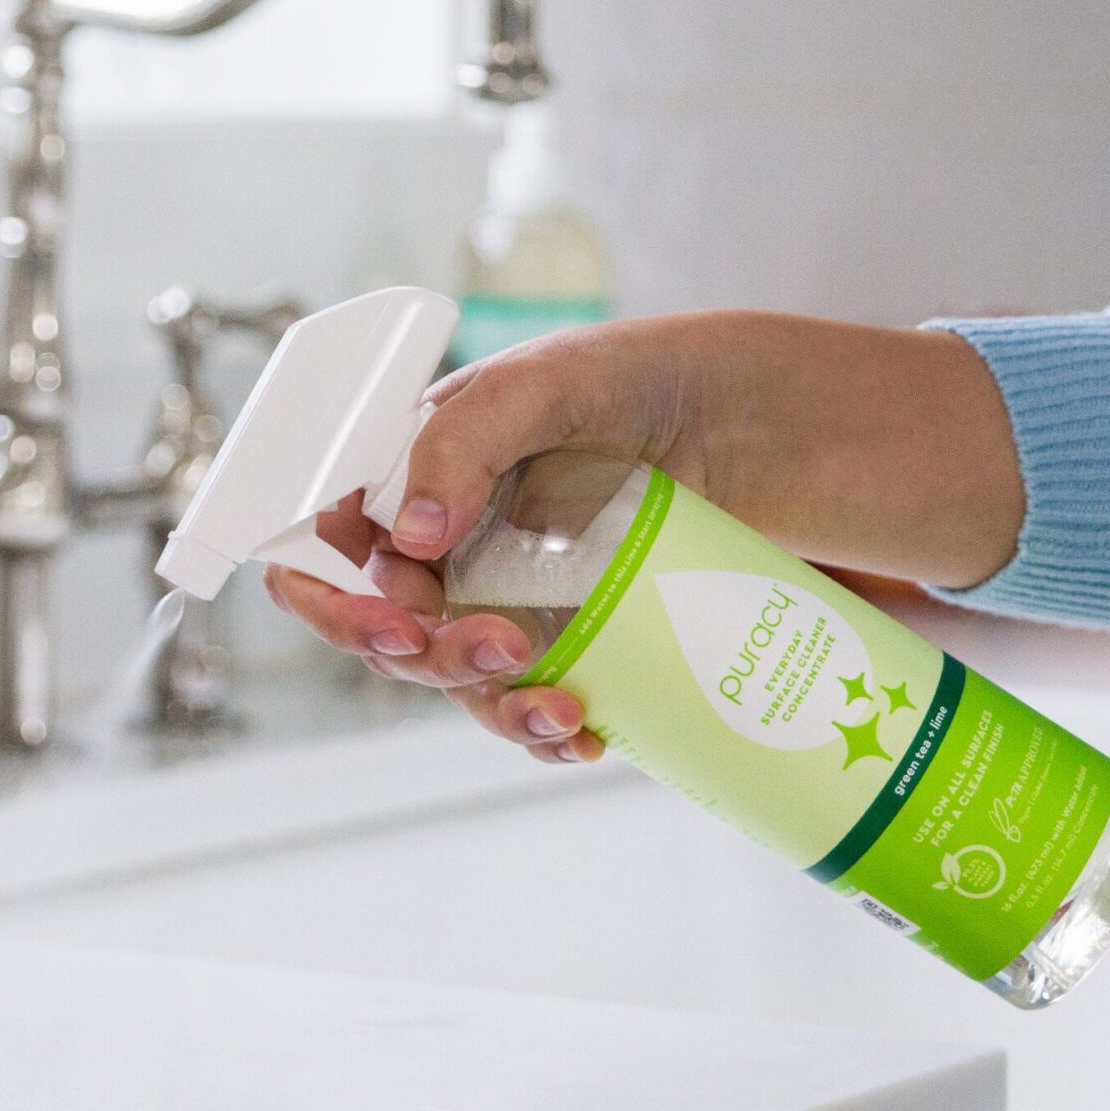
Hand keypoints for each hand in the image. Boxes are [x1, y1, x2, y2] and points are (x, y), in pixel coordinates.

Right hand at [265, 311, 1023, 763]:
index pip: (330, 544)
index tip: (394, 614)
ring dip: (495, 707)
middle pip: (389, 629)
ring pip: (461, 681)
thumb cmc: (659, 377)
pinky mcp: (580, 637)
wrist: (779, 426)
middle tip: (498, 646)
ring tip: (561, 708)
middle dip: (426, 655)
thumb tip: (406, 537)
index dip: (333, 593)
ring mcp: (515, 592)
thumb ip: (464, 439)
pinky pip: (534, 703)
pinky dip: (548, 731)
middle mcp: (457, 538)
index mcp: (424, 469)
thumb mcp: (553, 383)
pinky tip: (587, 733)